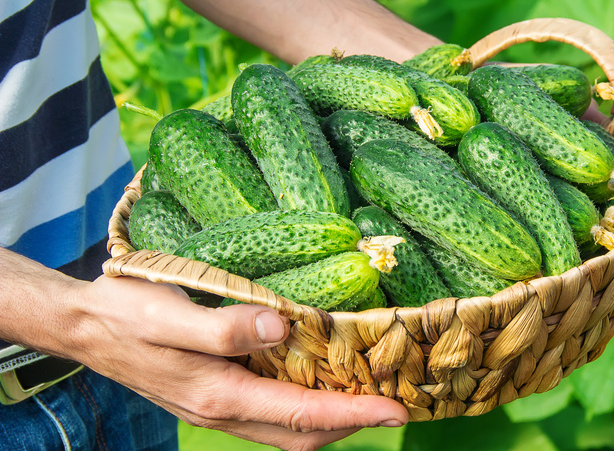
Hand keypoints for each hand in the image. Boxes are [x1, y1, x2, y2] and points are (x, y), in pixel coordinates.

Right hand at [70, 275, 407, 450]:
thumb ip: (224, 326)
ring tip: (368, 394)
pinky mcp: (214, 395)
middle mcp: (222, 410)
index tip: (395, 408)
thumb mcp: (170, 314)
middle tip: (395, 403)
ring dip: (330, 419)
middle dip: (351, 425)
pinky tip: (318, 379)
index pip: (301, 415)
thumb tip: (281, 326)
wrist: (83, 325)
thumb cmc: (125, 313)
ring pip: (287, 429)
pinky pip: (270, 412)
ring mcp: (217, 407)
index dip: (353, 414)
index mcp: (218, 395)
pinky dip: (303, 406)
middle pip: (301, 435)